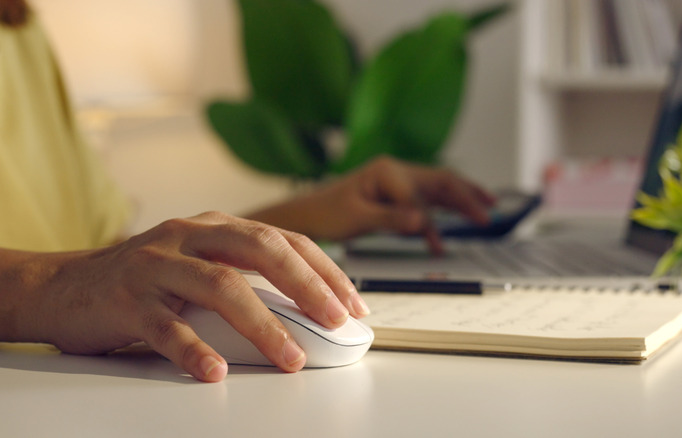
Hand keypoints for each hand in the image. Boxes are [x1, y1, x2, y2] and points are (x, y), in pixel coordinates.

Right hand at [0, 212, 368, 381]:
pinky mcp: (127, 301)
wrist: (64, 285)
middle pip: (261, 250)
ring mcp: (157, 265)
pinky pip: (167, 327)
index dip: (324, 271)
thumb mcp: (199, 264)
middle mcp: (189, 235)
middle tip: (336, 321)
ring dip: (264, 326)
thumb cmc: (145, 279)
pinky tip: (215, 372)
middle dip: (307, 286)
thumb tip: (308, 311)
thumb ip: (245, 277)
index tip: (353, 304)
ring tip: (292, 358)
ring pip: (221, 287)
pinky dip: (194, 351)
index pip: (284, 240)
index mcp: (215, 226)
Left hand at [250, 156, 495, 253]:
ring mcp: (399, 183)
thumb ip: (391, 218)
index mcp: (387, 171)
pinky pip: (428, 202)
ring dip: (464, 199)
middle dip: (467, 196)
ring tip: (489, 209)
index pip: (419, 193)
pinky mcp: (398, 196)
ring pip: (440, 188)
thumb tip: (424, 220)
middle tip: (488, 214)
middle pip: (441, 181)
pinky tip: (453, 230)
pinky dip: (443, 215)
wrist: (308, 214)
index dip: (429, 218)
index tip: (434, 242)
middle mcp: (397, 172)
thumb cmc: (326, 212)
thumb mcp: (357, 217)